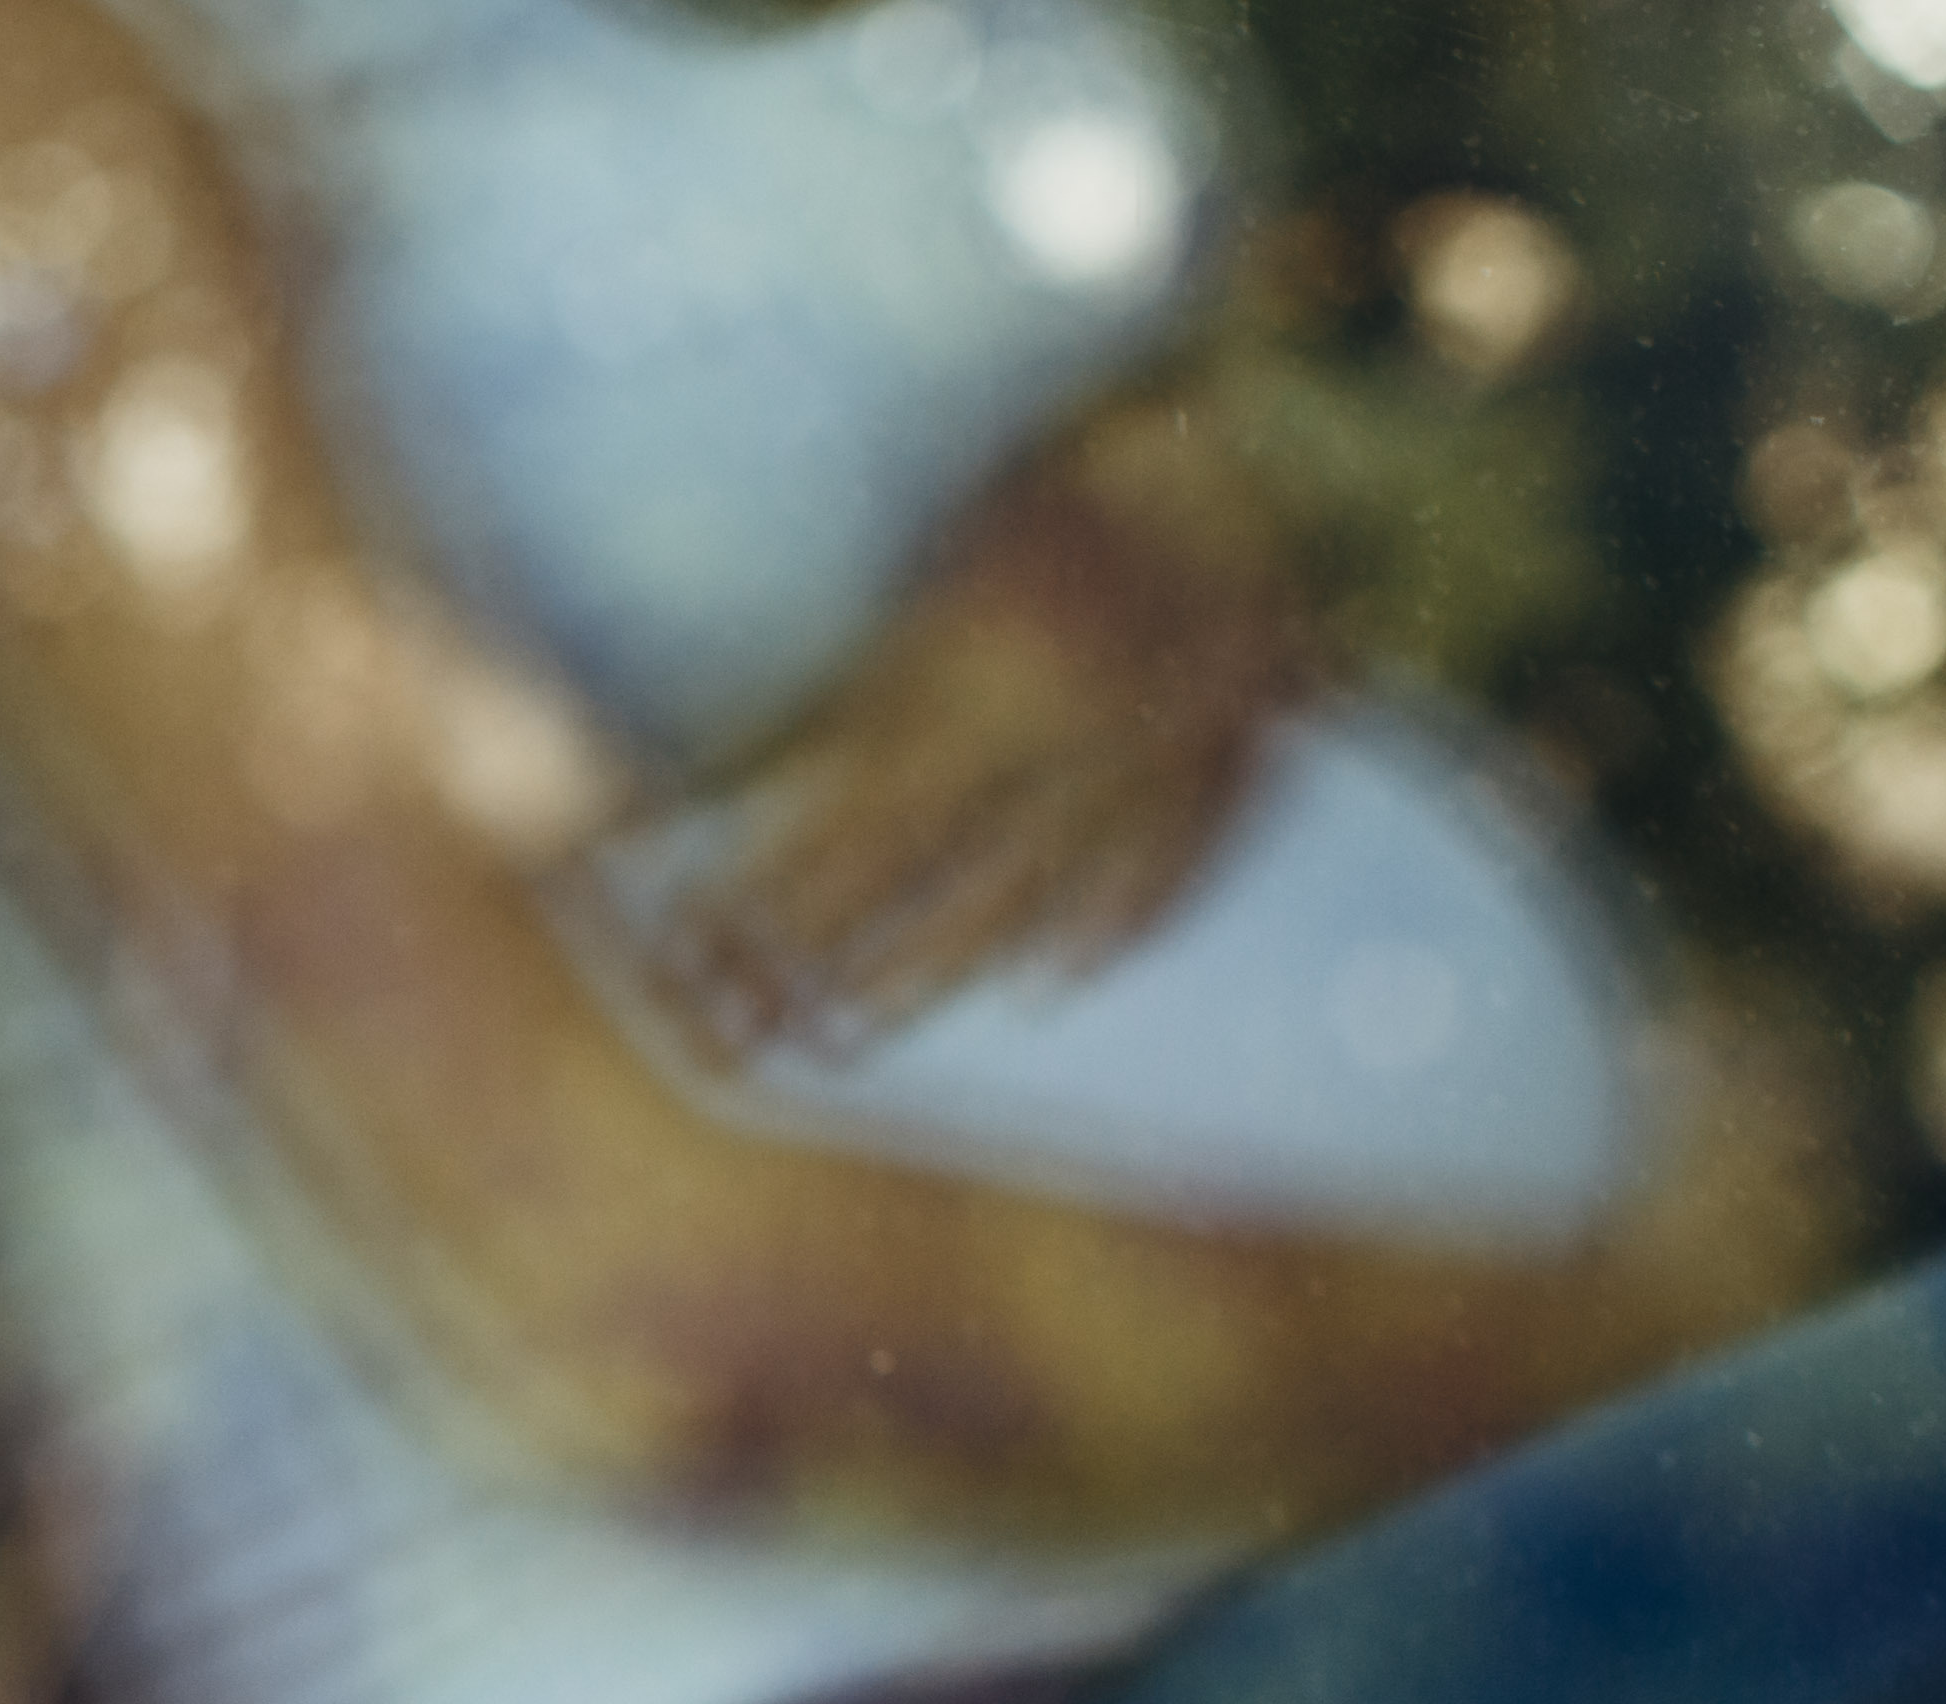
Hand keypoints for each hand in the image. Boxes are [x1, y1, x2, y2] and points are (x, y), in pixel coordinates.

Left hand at [629, 393, 1318, 1065]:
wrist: (1255, 442)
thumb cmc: (1069, 476)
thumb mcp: (944, 545)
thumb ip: (862, 657)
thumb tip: (754, 750)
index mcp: (969, 656)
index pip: (841, 796)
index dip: (760, 874)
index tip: (689, 931)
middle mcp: (1047, 719)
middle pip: (916, 859)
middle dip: (824, 943)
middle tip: (753, 1012)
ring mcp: (1139, 749)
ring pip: (1024, 884)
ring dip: (937, 964)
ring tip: (865, 1020)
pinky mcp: (1221, 759)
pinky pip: (1162, 865)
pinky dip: (1104, 930)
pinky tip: (1049, 985)